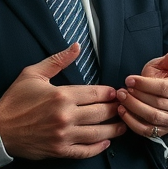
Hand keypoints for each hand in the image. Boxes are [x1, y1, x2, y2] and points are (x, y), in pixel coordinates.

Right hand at [0, 44, 124, 159]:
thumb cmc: (14, 102)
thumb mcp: (33, 75)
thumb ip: (58, 61)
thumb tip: (77, 46)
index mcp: (62, 95)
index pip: (98, 93)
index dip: (111, 93)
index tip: (116, 92)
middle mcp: (65, 116)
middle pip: (102, 112)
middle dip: (116, 109)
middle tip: (123, 107)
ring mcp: (63, 135)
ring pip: (98, 133)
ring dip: (115, 129)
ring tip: (122, 125)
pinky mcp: (58, 150)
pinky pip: (84, 151)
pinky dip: (98, 148)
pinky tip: (105, 142)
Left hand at [117, 49, 167, 137]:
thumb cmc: (165, 78)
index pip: (163, 88)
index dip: (144, 84)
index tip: (129, 79)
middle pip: (156, 103)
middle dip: (135, 96)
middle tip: (122, 90)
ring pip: (151, 116)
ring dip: (132, 107)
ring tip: (121, 99)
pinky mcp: (162, 131)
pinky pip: (145, 130)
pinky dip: (131, 121)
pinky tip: (123, 111)